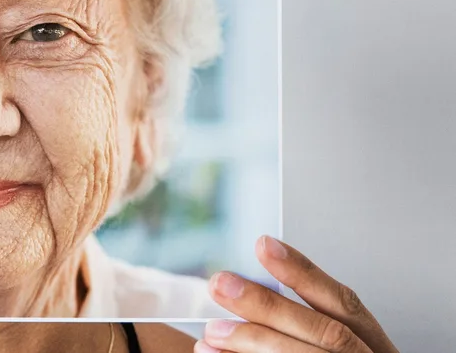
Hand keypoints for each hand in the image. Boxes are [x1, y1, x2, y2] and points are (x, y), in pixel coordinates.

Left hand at [195, 236, 398, 352]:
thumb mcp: (337, 350)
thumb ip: (303, 325)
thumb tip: (248, 292)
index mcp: (375, 348)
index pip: (344, 304)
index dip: (304, 272)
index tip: (263, 244)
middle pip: (322, 334)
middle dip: (268, 307)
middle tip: (220, 285)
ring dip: (253, 344)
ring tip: (211, 334)